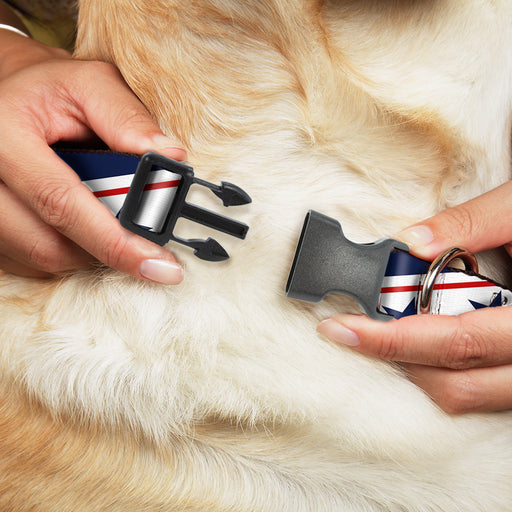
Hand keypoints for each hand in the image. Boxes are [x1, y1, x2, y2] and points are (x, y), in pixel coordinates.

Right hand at [0, 30, 185, 282]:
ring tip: (109, 220)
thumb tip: (171, 157)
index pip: (61, 203)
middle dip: (107, 249)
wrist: (8, 97)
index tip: (159, 265)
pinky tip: (81, 225)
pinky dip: (68, 251)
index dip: (115, 241)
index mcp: (3, 135)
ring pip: (43, 258)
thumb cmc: (50, 90)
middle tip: (146, 245)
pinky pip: (31, 261)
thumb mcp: (90, 85)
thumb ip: (128, 118)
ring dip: (89, 250)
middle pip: (49, 244)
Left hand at [318, 181, 511, 413]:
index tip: (342, 328)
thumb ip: (472, 223)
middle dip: (395, 357)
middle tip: (354, 329)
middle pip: (456, 383)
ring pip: (469, 396)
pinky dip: (446, 370)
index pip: (455, 341)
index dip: (391, 339)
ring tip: (388, 331)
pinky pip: (484, 391)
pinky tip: (426, 338)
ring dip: (419, 367)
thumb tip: (411, 241)